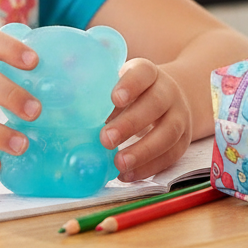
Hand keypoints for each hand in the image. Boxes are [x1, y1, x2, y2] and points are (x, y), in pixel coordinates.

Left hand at [99, 58, 192, 181]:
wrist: (170, 98)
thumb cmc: (133, 92)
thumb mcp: (118, 81)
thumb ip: (98, 89)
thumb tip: (65, 103)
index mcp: (148, 73)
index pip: (143, 73)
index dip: (130, 84)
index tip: (114, 98)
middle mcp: (168, 92)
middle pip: (155, 104)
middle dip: (131, 123)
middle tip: (105, 139)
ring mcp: (179, 117)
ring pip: (167, 133)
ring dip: (142, 151)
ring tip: (119, 163)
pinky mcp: (183, 141)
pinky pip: (170, 156)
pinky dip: (149, 167)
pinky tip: (127, 174)